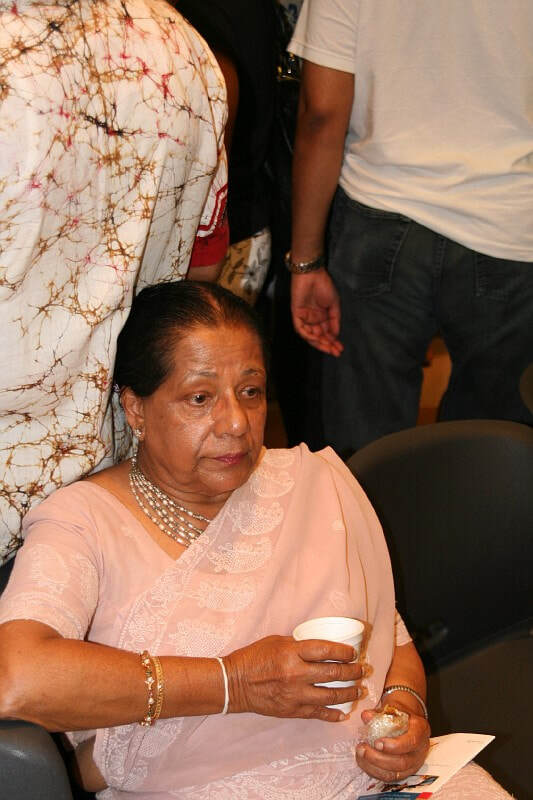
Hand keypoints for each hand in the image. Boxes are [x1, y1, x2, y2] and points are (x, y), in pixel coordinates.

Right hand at [225, 635, 361, 720]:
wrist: (236, 683)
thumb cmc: (255, 657)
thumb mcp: (277, 641)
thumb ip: (299, 644)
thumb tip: (321, 646)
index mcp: (292, 652)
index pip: (326, 650)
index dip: (344, 651)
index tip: (353, 653)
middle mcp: (295, 673)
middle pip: (333, 673)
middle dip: (352, 672)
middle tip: (362, 670)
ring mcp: (294, 694)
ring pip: (330, 695)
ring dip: (348, 692)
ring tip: (359, 689)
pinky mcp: (292, 710)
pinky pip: (318, 713)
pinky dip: (333, 714)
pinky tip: (343, 713)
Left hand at [291, 270, 342, 355]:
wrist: (312, 274)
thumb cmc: (324, 285)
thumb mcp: (334, 305)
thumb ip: (335, 320)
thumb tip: (336, 335)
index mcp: (322, 316)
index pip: (326, 333)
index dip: (333, 342)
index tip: (340, 349)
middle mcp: (313, 319)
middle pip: (318, 337)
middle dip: (327, 345)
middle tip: (335, 352)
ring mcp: (304, 317)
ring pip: (310, 335)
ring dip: (319, 342)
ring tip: (328, 347)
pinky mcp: (296, 314)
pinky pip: (301, 329)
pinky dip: (308, 335)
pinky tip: (317, 339)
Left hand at [356, 707, 429, 781]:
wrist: (407, 722)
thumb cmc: (400, 716)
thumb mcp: (393, 709)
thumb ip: (379, 713)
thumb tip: (366, 716)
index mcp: (420, 730)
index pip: (411, 742)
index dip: (394, 745)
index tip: (377, 742)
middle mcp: (419, 750)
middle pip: (402, 762)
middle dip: (379, 758)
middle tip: (362, 749)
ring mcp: (413, 764)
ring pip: (395, 774)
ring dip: (373, 766)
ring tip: (360, 754)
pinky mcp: (404, 773)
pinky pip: (389, 778)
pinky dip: (373, 771)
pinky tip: (363, 761)